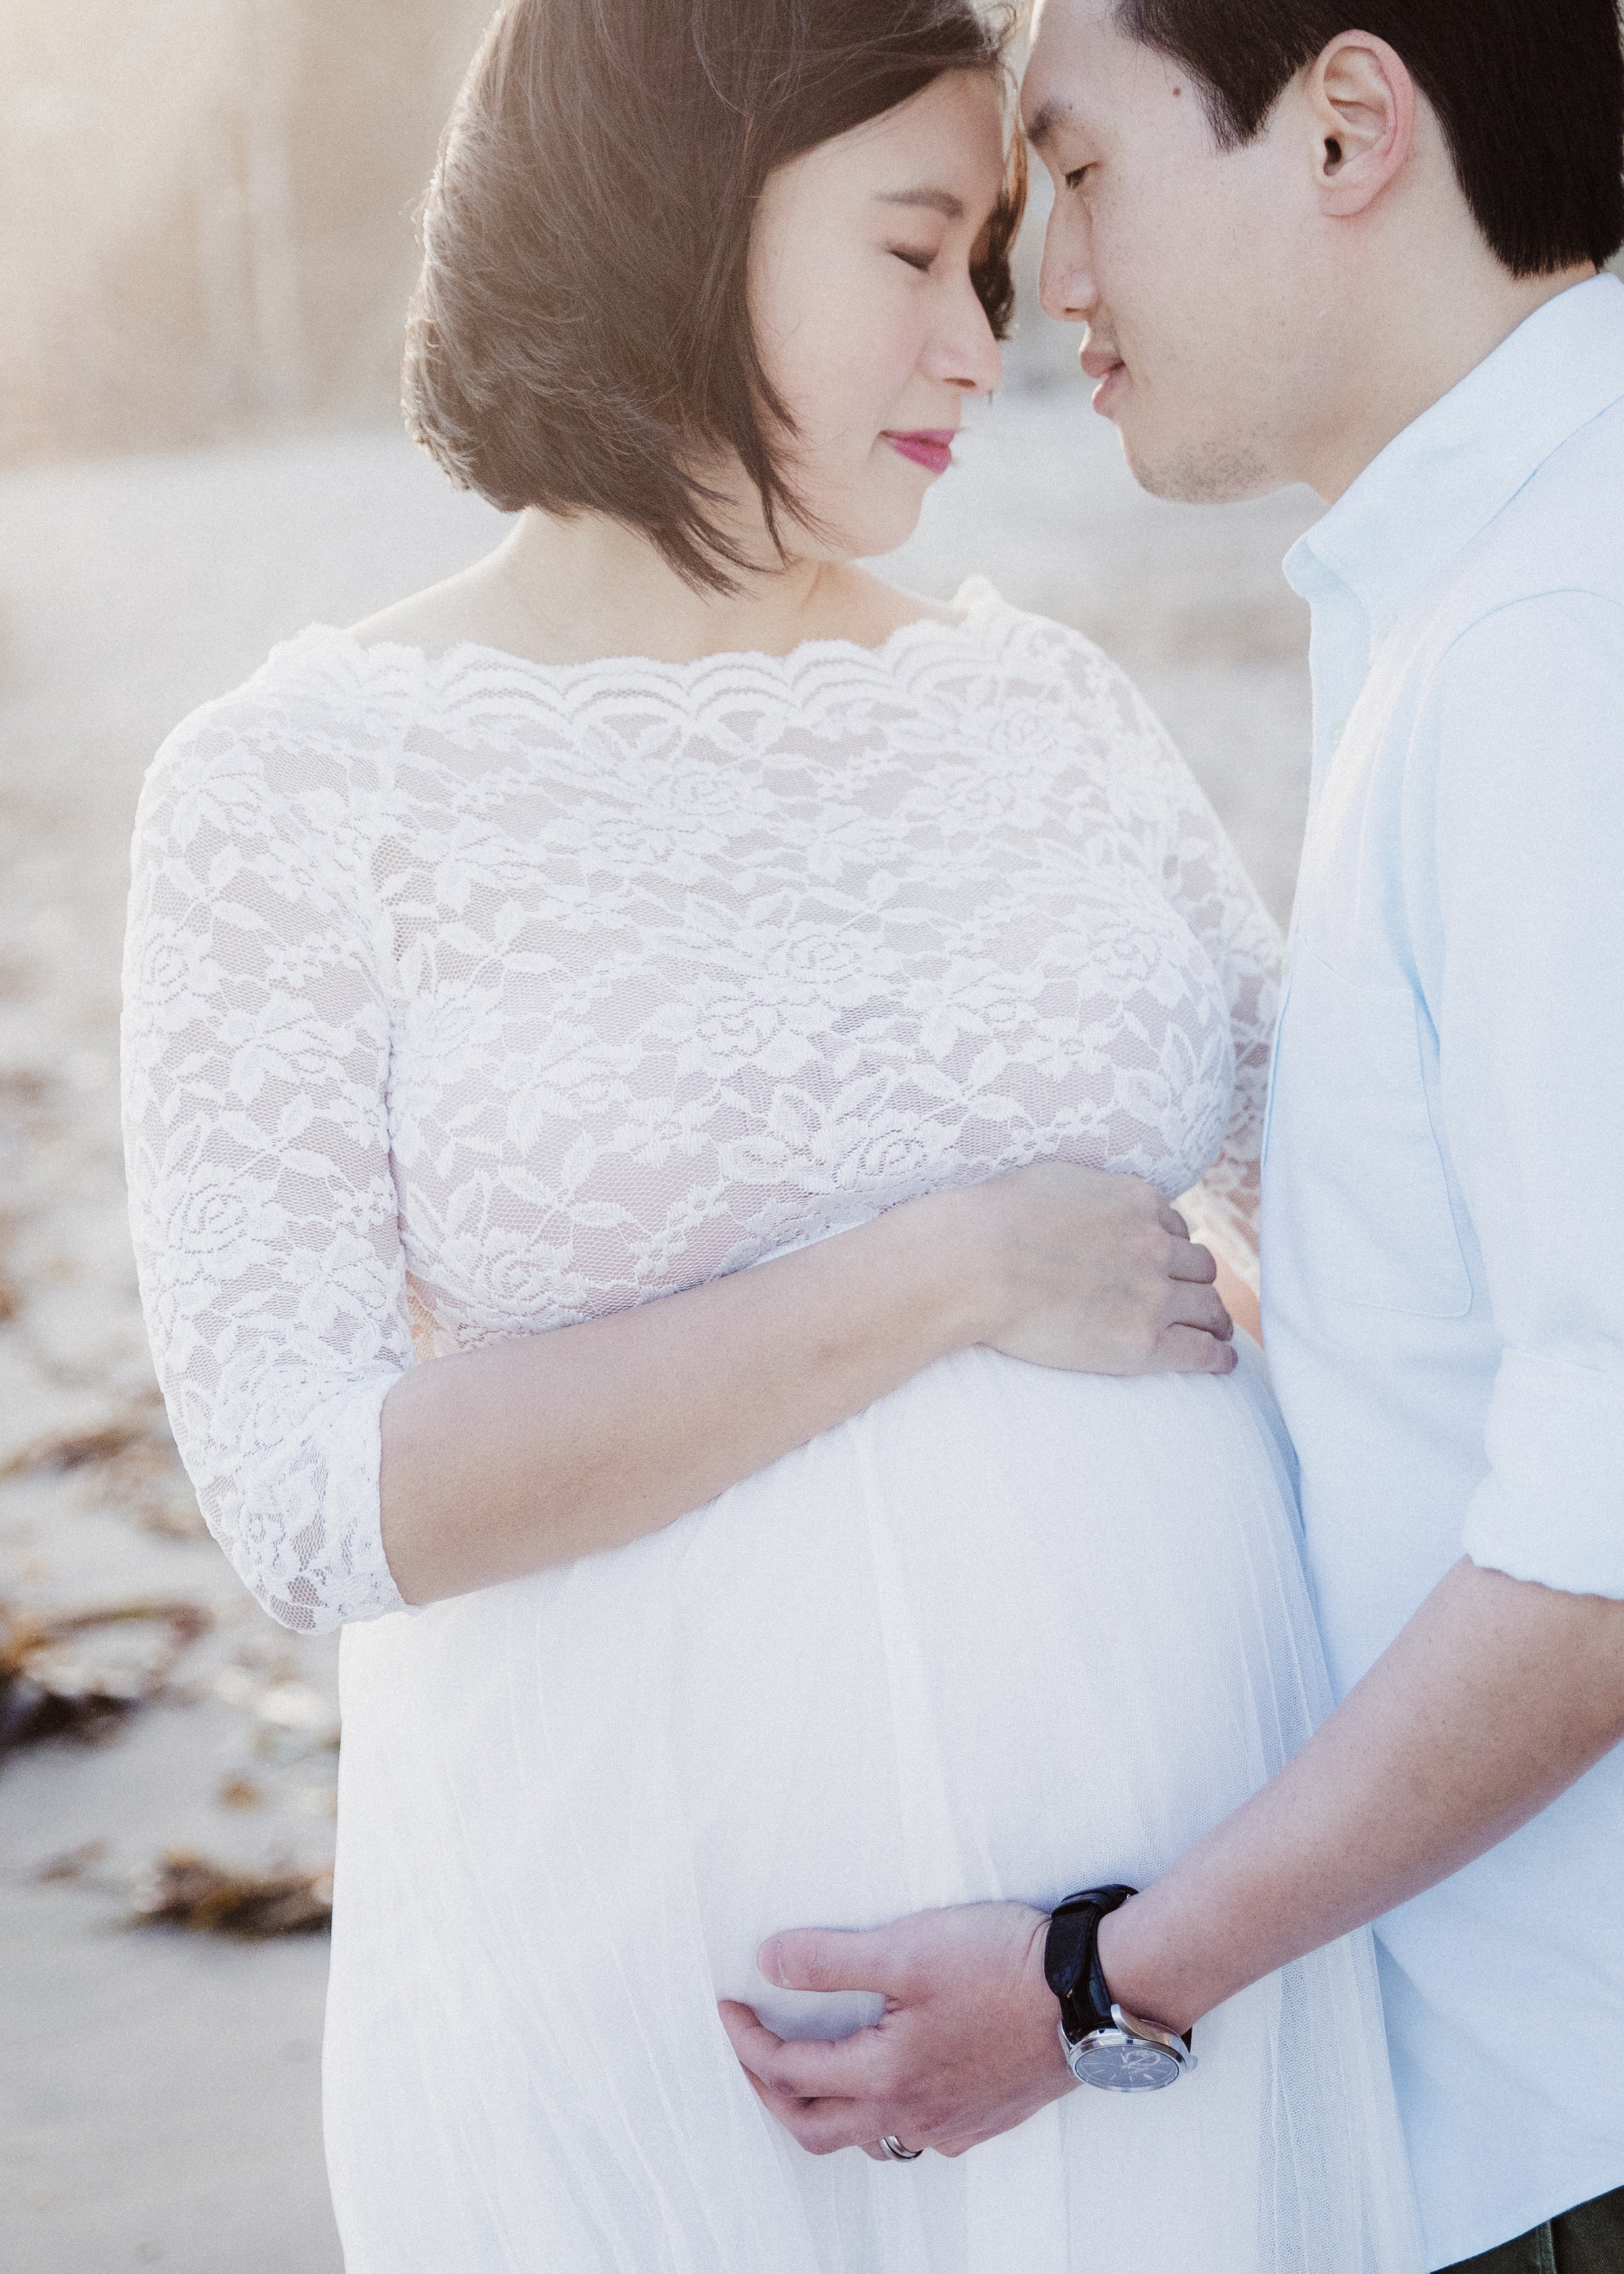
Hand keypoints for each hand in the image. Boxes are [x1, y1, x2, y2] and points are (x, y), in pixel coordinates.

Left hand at [717, 1900, 1072, 2159]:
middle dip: (772, 2091)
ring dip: (826, 2110)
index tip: (728, 2007)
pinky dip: (880, 2112)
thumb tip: (768, 1964)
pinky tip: (888, 2080)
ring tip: (811, 2068)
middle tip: (753, 2048)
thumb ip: (829, 1960)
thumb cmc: (1002, 1966)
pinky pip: (914, 2134)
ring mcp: (951, 2125)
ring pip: (867, 2138)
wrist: (1090, 1993)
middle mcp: (914, 2114)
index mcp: (885, 2076)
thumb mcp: (905, 1948)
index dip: (747, 2040)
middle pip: (816, 2127)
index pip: (790, 2073)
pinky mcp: (984, 2120)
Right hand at [921, 1164, 1235, 1376]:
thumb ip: (1086, 1192)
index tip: (1167, 1263)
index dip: (1170, 1246)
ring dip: (1214, 1317)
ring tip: (1217, 1332)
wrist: (978, 1264)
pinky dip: (1218, 1356)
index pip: (1172, 1225)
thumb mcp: (1053, 1181)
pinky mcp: (1144, 1340)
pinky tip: (1223, 1363)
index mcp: (1136, 1201)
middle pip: (1199, 1265)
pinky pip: (1201, 1350)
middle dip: (1198, 1281)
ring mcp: (1154, 1293)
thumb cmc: (996, 1221)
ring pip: (1208, 1305)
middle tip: (1199, 1299)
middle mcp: (1155, 1243)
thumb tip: (1086, 1201)